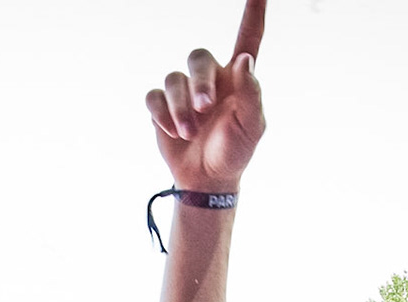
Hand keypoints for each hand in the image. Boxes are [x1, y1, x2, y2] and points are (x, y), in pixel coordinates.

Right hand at [146, 0, 266, 192]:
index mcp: (237, 78)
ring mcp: (184, 92)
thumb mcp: (251, 126)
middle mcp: (210, 78)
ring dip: (180, 107)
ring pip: (173, 80)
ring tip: (188, 132)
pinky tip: (173, 131)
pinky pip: (155, 96)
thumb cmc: (234, 151)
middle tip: (204, 109)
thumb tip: (244, 61)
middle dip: (199, 83)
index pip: (248, 38)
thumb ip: (250, 93)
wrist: (207, 179)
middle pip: (198, 57)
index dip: (253, 13)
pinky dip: (162, 113)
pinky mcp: (162, 107)